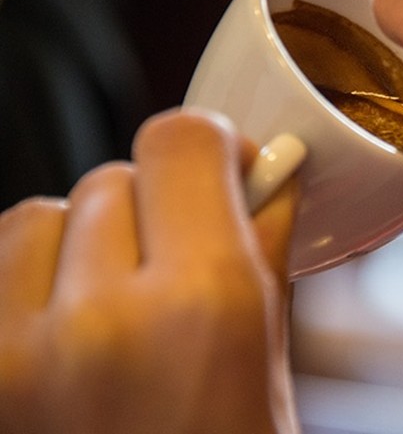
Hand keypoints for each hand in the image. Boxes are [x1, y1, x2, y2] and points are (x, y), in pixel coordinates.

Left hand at [0, 110, 298, 433]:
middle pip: (116, 174)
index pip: (182, 139)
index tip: (226, 169)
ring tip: (115, 309)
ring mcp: (16, 350)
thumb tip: (271, 175)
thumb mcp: (269, 370)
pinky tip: (66, 331)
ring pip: (43, 212)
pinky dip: (33, 279)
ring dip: (82, 242)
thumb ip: (266, 252)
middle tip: (178, 270)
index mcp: (203, 305)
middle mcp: (101, 320)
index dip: (212, 144)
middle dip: (156, 208)